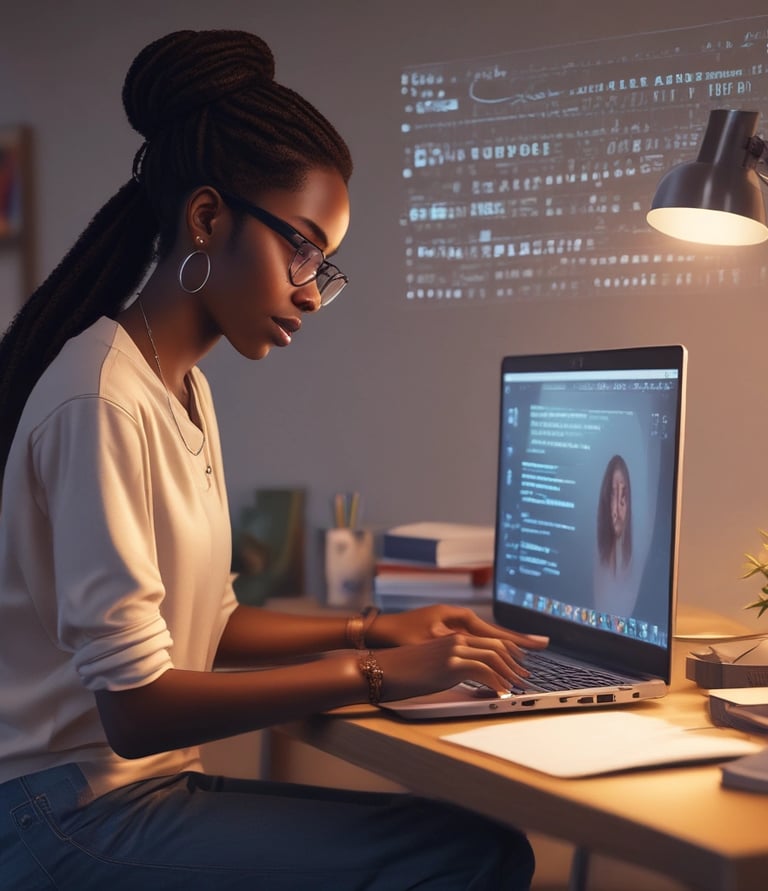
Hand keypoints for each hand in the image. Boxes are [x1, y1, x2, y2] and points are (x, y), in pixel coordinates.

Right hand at [366, 605, 548, 700]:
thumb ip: (454, 664)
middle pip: (497, 644)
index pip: (490, 637)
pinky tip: (501, 692)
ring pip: (494, 656)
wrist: (382, 669)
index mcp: (453, 635)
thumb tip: (473, 677)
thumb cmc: (403, 670)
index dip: (510, 648)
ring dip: (510, 673)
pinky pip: (484, 671)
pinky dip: (497, 682)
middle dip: (516, 660)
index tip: (521, 660)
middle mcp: (456, 637)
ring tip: (517, 686)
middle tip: (526, 676)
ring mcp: (454, 649)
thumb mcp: (433, 663)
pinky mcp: (450, 663)